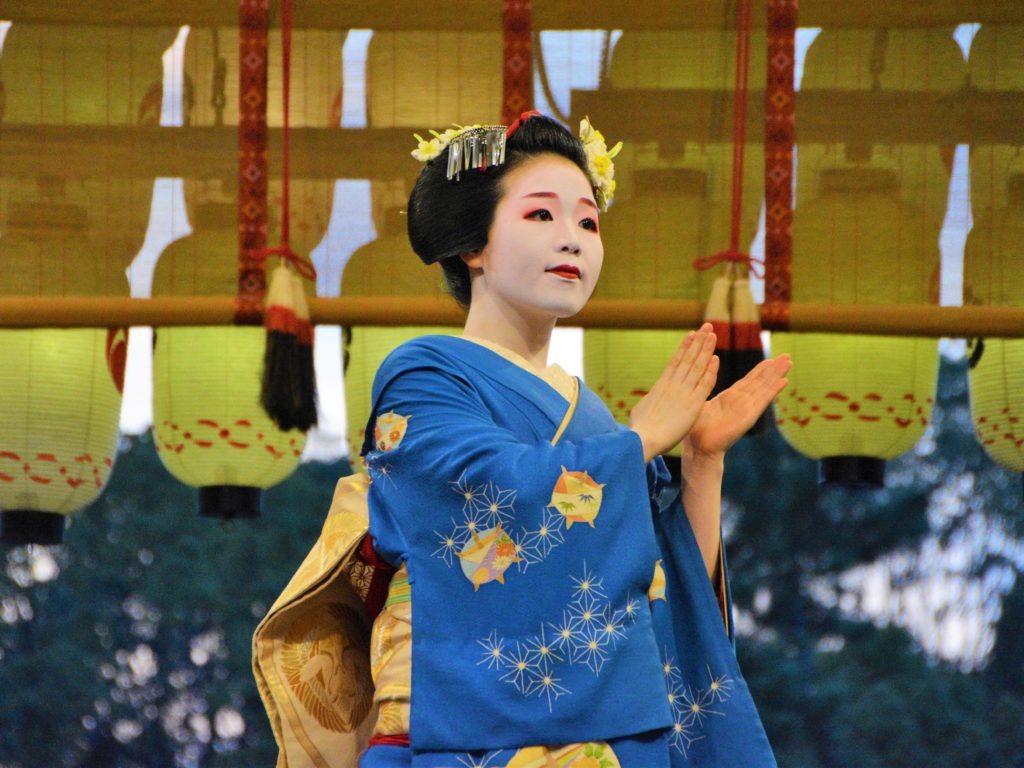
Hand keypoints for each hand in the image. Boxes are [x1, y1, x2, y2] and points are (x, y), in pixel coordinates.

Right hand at [630, 323, 719, 462]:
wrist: (643, 439)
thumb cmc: (639, 430)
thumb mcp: (641, 410)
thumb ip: (650, 401)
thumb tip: (649, 398)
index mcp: (660, 386)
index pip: (675, 362)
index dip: (685, 347)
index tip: (692, 335)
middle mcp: (672, 385)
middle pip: (688, 359)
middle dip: (698, 341)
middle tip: (707, 326)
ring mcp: (683, 393)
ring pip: (697, 367)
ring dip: (705, 350)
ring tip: (713, 334)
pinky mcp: (693, 404)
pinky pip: (704, 384)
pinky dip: (710, 371)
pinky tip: (716, 359)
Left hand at [683, 353, 791, 458]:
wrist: (698, 447)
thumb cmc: (696, 428)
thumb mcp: (701, 402)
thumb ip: (706, 388)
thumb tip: (701, 377)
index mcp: (730, 399)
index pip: (749, 381)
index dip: (760, 370)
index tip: (770, 359)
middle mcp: (741, 402)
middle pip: (761, 382)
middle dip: (773, 369)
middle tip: (786, 356)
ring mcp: (746, 409)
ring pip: (765, 388)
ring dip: (777, 375)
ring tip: (788, 362)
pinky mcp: (748, 417)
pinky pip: (763, 401)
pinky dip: (773, 390)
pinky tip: (784, 381)